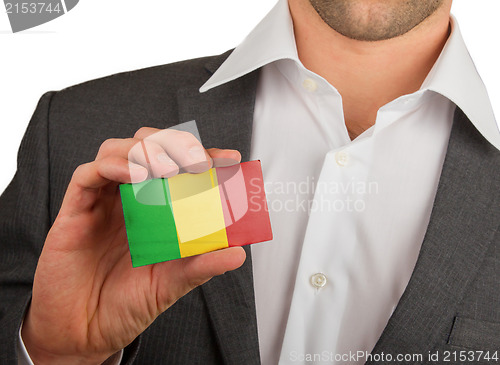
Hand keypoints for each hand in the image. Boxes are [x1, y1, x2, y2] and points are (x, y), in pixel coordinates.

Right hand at [21, 127, 245, 364]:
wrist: (84, 333)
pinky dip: (112, 166)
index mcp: (154, 210)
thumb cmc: (125, 304)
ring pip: (117, 150)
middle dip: (174, 144)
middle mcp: (129, 199)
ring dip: (145, 150)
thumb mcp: (171, 284)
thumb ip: (201, 266)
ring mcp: (102, 202)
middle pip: (148, 147)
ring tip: (167, 169)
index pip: (180, 168)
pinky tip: (134, 175)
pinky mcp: (75, 211)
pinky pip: (87, 175)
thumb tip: (238, 253)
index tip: (230, 159)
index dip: (205, 157)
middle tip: (198, 162)